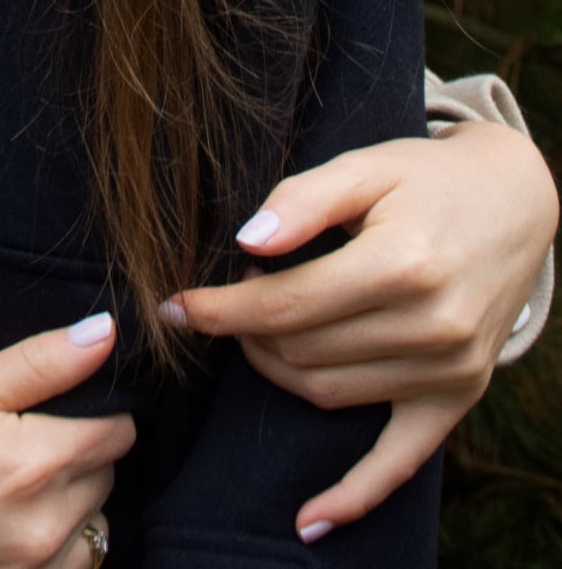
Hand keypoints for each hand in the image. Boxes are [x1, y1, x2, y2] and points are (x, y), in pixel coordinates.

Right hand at [0, 315, 131, 568]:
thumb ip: (37, 363)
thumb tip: (106, 333)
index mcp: (32, 462)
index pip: (118, 431)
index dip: (97, 406)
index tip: (56, 399)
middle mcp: (44, 524)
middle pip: (108, 475)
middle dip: (80, 449)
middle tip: (21, 431)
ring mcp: (30, 568)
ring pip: (95, 523)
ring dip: (73, 499)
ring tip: (14, 477)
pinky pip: (71, 564)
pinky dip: (57, 540)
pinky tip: (13, 518)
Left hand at [165, 125, 557, 538]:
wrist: (514, 204)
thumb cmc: (425, 179)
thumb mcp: (364, 166)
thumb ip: (302, 199)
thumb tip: (246, 240)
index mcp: (403, 265)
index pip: (287, 305)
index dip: (221, 309)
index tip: (174, 305)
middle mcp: (432, 327)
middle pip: (301, 350)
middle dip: (244, 331)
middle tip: (224, 301)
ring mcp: (449, 370)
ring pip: (329, 393)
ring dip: (275, 370)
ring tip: (255, 332)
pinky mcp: (458, 397)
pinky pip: (400, 461)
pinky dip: (353, 496)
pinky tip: (308, 520)